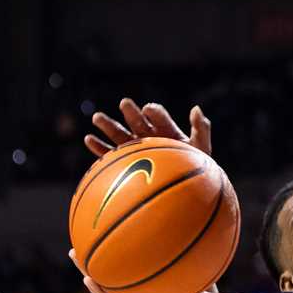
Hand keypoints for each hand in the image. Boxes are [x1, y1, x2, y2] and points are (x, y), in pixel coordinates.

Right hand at [68, 248, 207, 292]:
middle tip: (73, 254)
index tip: (79, 240)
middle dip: (85, 267)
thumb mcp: (174, 260)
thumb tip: (169, 216)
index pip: (107, 267)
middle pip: (101, 280)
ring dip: (98, 290)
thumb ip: (168, 244)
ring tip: (87, 280)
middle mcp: (127, 292)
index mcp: (128, 281)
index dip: (92, 257)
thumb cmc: (181, 281)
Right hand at [85, 98, 211, 157]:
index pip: (158, 116)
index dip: (154, 112)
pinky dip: (98, 148)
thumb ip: (201, 128)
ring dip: (108, 125)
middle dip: (130, 112)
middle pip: (137, 121)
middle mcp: (149, 136)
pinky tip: (89, 139)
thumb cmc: (196, 167)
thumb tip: (196, 108)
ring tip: (97, 117)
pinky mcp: (125, 162)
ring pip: (120, 135)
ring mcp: (136, 149)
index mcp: (167, 130)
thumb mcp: (202, 147)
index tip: (148, 110)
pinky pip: (109, 155)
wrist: (186, 189)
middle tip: (124, 103)